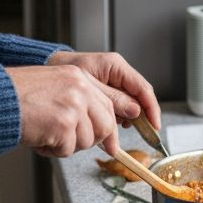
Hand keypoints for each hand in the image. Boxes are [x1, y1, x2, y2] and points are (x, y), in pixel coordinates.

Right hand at [4, 64, 118, 156]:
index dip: (108, 126)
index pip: (108, 104)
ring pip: (87, 141)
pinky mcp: (63, 125)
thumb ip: (79, 100)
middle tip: (68, 140)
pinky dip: (52, 151)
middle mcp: (80, 89)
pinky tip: (39, 139)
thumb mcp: (54, 86)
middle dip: (89, 139)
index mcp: (79, 76)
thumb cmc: (16, 95)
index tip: (109, 143)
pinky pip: (68, 150)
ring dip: (67, 145)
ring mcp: (73, 106)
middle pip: (105, 125)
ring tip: (46, 134)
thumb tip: (103, 128)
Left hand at [46, 51, 161, 142]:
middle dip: (138, 119)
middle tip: (138, 135)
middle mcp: (118, 74)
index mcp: (116, 66)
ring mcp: (113, 84)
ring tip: (112, 133)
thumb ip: (112, 99)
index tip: (154, 126)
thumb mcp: (89, 86)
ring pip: (128, 106)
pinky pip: (117, 108)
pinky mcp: (106, 93)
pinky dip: (114, 120)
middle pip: (138, 100)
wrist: (47, 68)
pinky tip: (107, 129)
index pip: (143, 89)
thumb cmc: (63, 71)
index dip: (152, 109)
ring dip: (123, 121)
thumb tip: (135, 112)